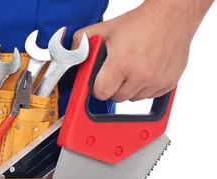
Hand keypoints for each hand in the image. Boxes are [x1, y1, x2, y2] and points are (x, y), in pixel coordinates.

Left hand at [73, 1, 197, 101]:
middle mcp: (140, 76)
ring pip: (132, 98)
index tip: (99, 79)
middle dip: (113, 87)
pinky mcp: (168, 83)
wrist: (171, 16)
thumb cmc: (140, 23)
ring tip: (131, 69)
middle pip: (116, 97)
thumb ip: (82, 41)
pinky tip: (144, 71)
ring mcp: (156, 81)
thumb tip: (69, 53)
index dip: (97, 87)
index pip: (101, 93)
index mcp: (121, 64)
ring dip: (129, 88)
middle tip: (116, 70)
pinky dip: (144, 88)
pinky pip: (149, 96)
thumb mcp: (105, 29)